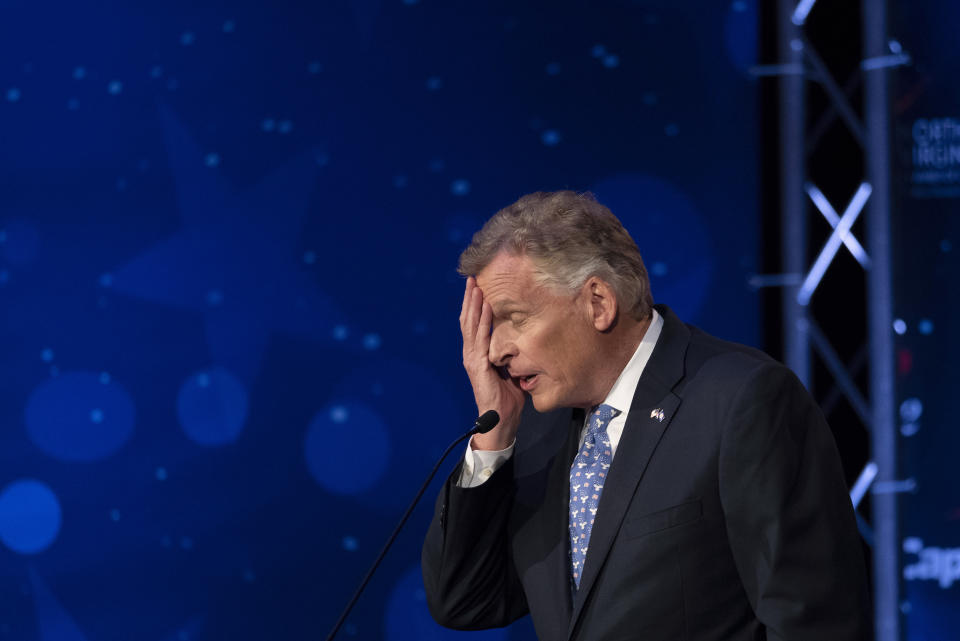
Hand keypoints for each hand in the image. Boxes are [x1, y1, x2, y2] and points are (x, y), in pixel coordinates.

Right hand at [459, 277, 524, 449]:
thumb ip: (513, 354)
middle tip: (472, 277)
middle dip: (471, 298)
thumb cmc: (508, 397)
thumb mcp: (513, 369)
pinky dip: (482, 322)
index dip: (476, 305)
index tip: (479, 285)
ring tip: (475, 286)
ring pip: (471, 325)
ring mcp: (472, 358)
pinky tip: (486, 308)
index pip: (475, 323)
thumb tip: (524, 339)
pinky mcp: (477, 365)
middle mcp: (472, 353)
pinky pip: (479, 339)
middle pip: (469, 319)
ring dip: (473, 305)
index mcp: (479, 353)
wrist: (501, 421)